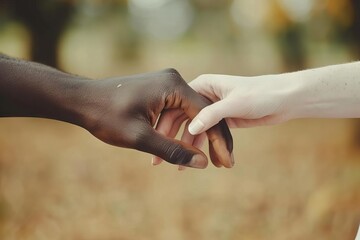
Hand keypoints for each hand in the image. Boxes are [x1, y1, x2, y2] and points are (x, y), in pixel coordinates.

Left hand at [81, 69, 233, 168]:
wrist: (82, 99)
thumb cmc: (106, 116)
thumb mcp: (140, 137)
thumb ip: (172, 150)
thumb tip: (202, 163)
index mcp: (173, 86)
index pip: (206, 115)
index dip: (219, 140)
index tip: (228, 162)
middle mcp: (174, 80)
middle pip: (202, 113)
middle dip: (214, 139)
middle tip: (225, 163)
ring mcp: (166, 84)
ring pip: (191, 114)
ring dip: (199, 136)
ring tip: (210, 159)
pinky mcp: (159, 90)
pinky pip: (178, 111)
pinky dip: (184, 130)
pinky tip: (188, 147)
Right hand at [154, 74, 293, 162]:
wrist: (284, 98)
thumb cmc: (261, 94)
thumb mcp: (235, 103)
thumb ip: (212, 114)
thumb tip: (190, 130)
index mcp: (202, 85)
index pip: (175, 105)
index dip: (164, 124)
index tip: (156, 141)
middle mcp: (203, 96)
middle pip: (180, 119)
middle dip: (171, 139)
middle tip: (159, 161)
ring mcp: (212, 109)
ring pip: (193, 129)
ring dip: (187, 147)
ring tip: (178, 168)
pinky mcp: (221, 120)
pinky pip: (206, 135)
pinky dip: (201, 147)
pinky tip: (196, 160)